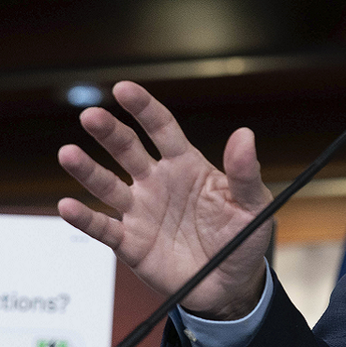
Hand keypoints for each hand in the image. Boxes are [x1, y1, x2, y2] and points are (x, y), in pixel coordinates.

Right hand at [57, 81, 273, 319]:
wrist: (231, 283)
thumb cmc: (243, 237)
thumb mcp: (252, 203)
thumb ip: (245, 171)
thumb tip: (245, 134)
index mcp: (187, 165)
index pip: (161, 128)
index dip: (143, 108)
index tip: (124, 88)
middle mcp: (158, 183)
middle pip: (128, 150)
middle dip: (109, 132)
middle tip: (91, 115)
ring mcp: (141, 211)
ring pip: (107, 185)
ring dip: (87, 170)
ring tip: (67, 153)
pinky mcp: (131, 243)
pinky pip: (103, 228)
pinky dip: (84, 219)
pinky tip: (67, 206)